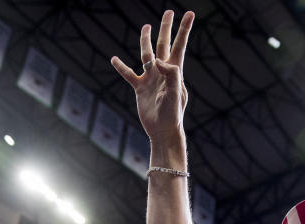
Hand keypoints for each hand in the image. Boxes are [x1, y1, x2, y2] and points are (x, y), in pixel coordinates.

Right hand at [111, 10, 194, 142]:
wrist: (163, 131)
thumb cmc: (173, 115)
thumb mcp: (175, 94)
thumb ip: (171, 75)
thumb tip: (159, 61)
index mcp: (174, 71)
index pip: (179, 45)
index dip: (184, 29)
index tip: (190, 13)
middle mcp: (162, 71)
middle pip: (163, 44)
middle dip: (166, 28)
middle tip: (169, 11)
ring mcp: (151, 79)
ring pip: (146, 55)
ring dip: (145, 41)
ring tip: (146, 27)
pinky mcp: (140, 88)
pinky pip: (129, 74)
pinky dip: (121, 67)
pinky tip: (114, 59)